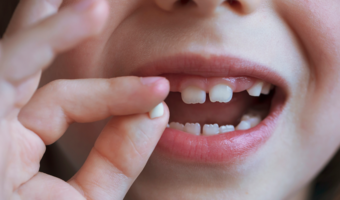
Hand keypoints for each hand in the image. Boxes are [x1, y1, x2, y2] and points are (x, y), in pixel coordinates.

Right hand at [0, 0, 169, 198]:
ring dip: (50, 22)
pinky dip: (44, 40)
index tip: (159, 92)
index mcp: (13, 145)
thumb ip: (118, 157)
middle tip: (90, 2)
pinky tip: (86, 11)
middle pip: (29, 63)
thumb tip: (156, 111)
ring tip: (91, 1)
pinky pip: (7, 66)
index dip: (115, 94)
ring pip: (16, 57)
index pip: (65, 103)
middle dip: (55, 27)